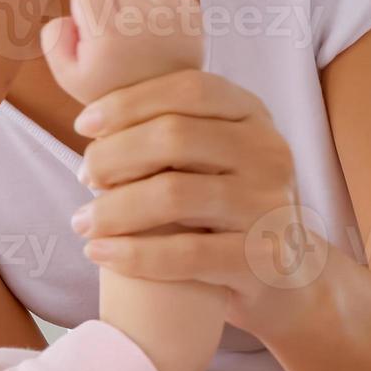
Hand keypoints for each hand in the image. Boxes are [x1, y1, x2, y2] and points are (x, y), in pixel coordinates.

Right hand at [40, 0, 203, 104]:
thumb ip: (54, 37)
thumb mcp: (65, 76)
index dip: (84, 11)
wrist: (158, 117)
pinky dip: (167, 12)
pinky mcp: (195, 24)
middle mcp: (142, 25)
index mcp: (108, 37)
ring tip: (140, 42)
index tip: (94, 37)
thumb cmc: (110, 95)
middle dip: (113, 11)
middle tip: (120, 48)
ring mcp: (173, 23)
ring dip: (140, 8)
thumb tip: (71, 14)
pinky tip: (161, 39)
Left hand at [66, 69, 334, 338]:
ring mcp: (270, 206)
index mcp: (254, 116)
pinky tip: (99, 252)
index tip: (83, 124)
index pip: (189, 90)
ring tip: (83, 221)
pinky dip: (133, 253)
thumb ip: (170, 129)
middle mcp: (271, 153)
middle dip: (114, 154)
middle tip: (84, 176)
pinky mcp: (264, 259)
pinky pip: (186, 254)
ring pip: (174, 195)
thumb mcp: (211, 158)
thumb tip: (93, 118)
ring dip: (114, 208)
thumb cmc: (224, 210)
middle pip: (175, 136)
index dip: (129, 102)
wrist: (287, 280)